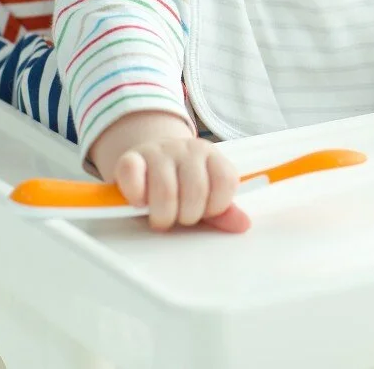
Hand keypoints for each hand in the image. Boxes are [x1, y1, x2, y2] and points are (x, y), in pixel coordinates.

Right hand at [89, 112, 250, 232]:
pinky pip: (133, 175)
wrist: (147, 160)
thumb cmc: (179, 185)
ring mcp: (159, 151)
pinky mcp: (130, 157)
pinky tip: (140, 202)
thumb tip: (243, 225)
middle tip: (179, 218)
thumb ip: (223, 212)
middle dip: (188, 215)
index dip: (215, 206)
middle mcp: (188, 149)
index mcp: (212, 156)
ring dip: (163, 214)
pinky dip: (136, 196)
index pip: (226, 181)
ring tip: (161, 217)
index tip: (204, 212)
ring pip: (165, 190)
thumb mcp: (205, 197)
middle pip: (196, 190)